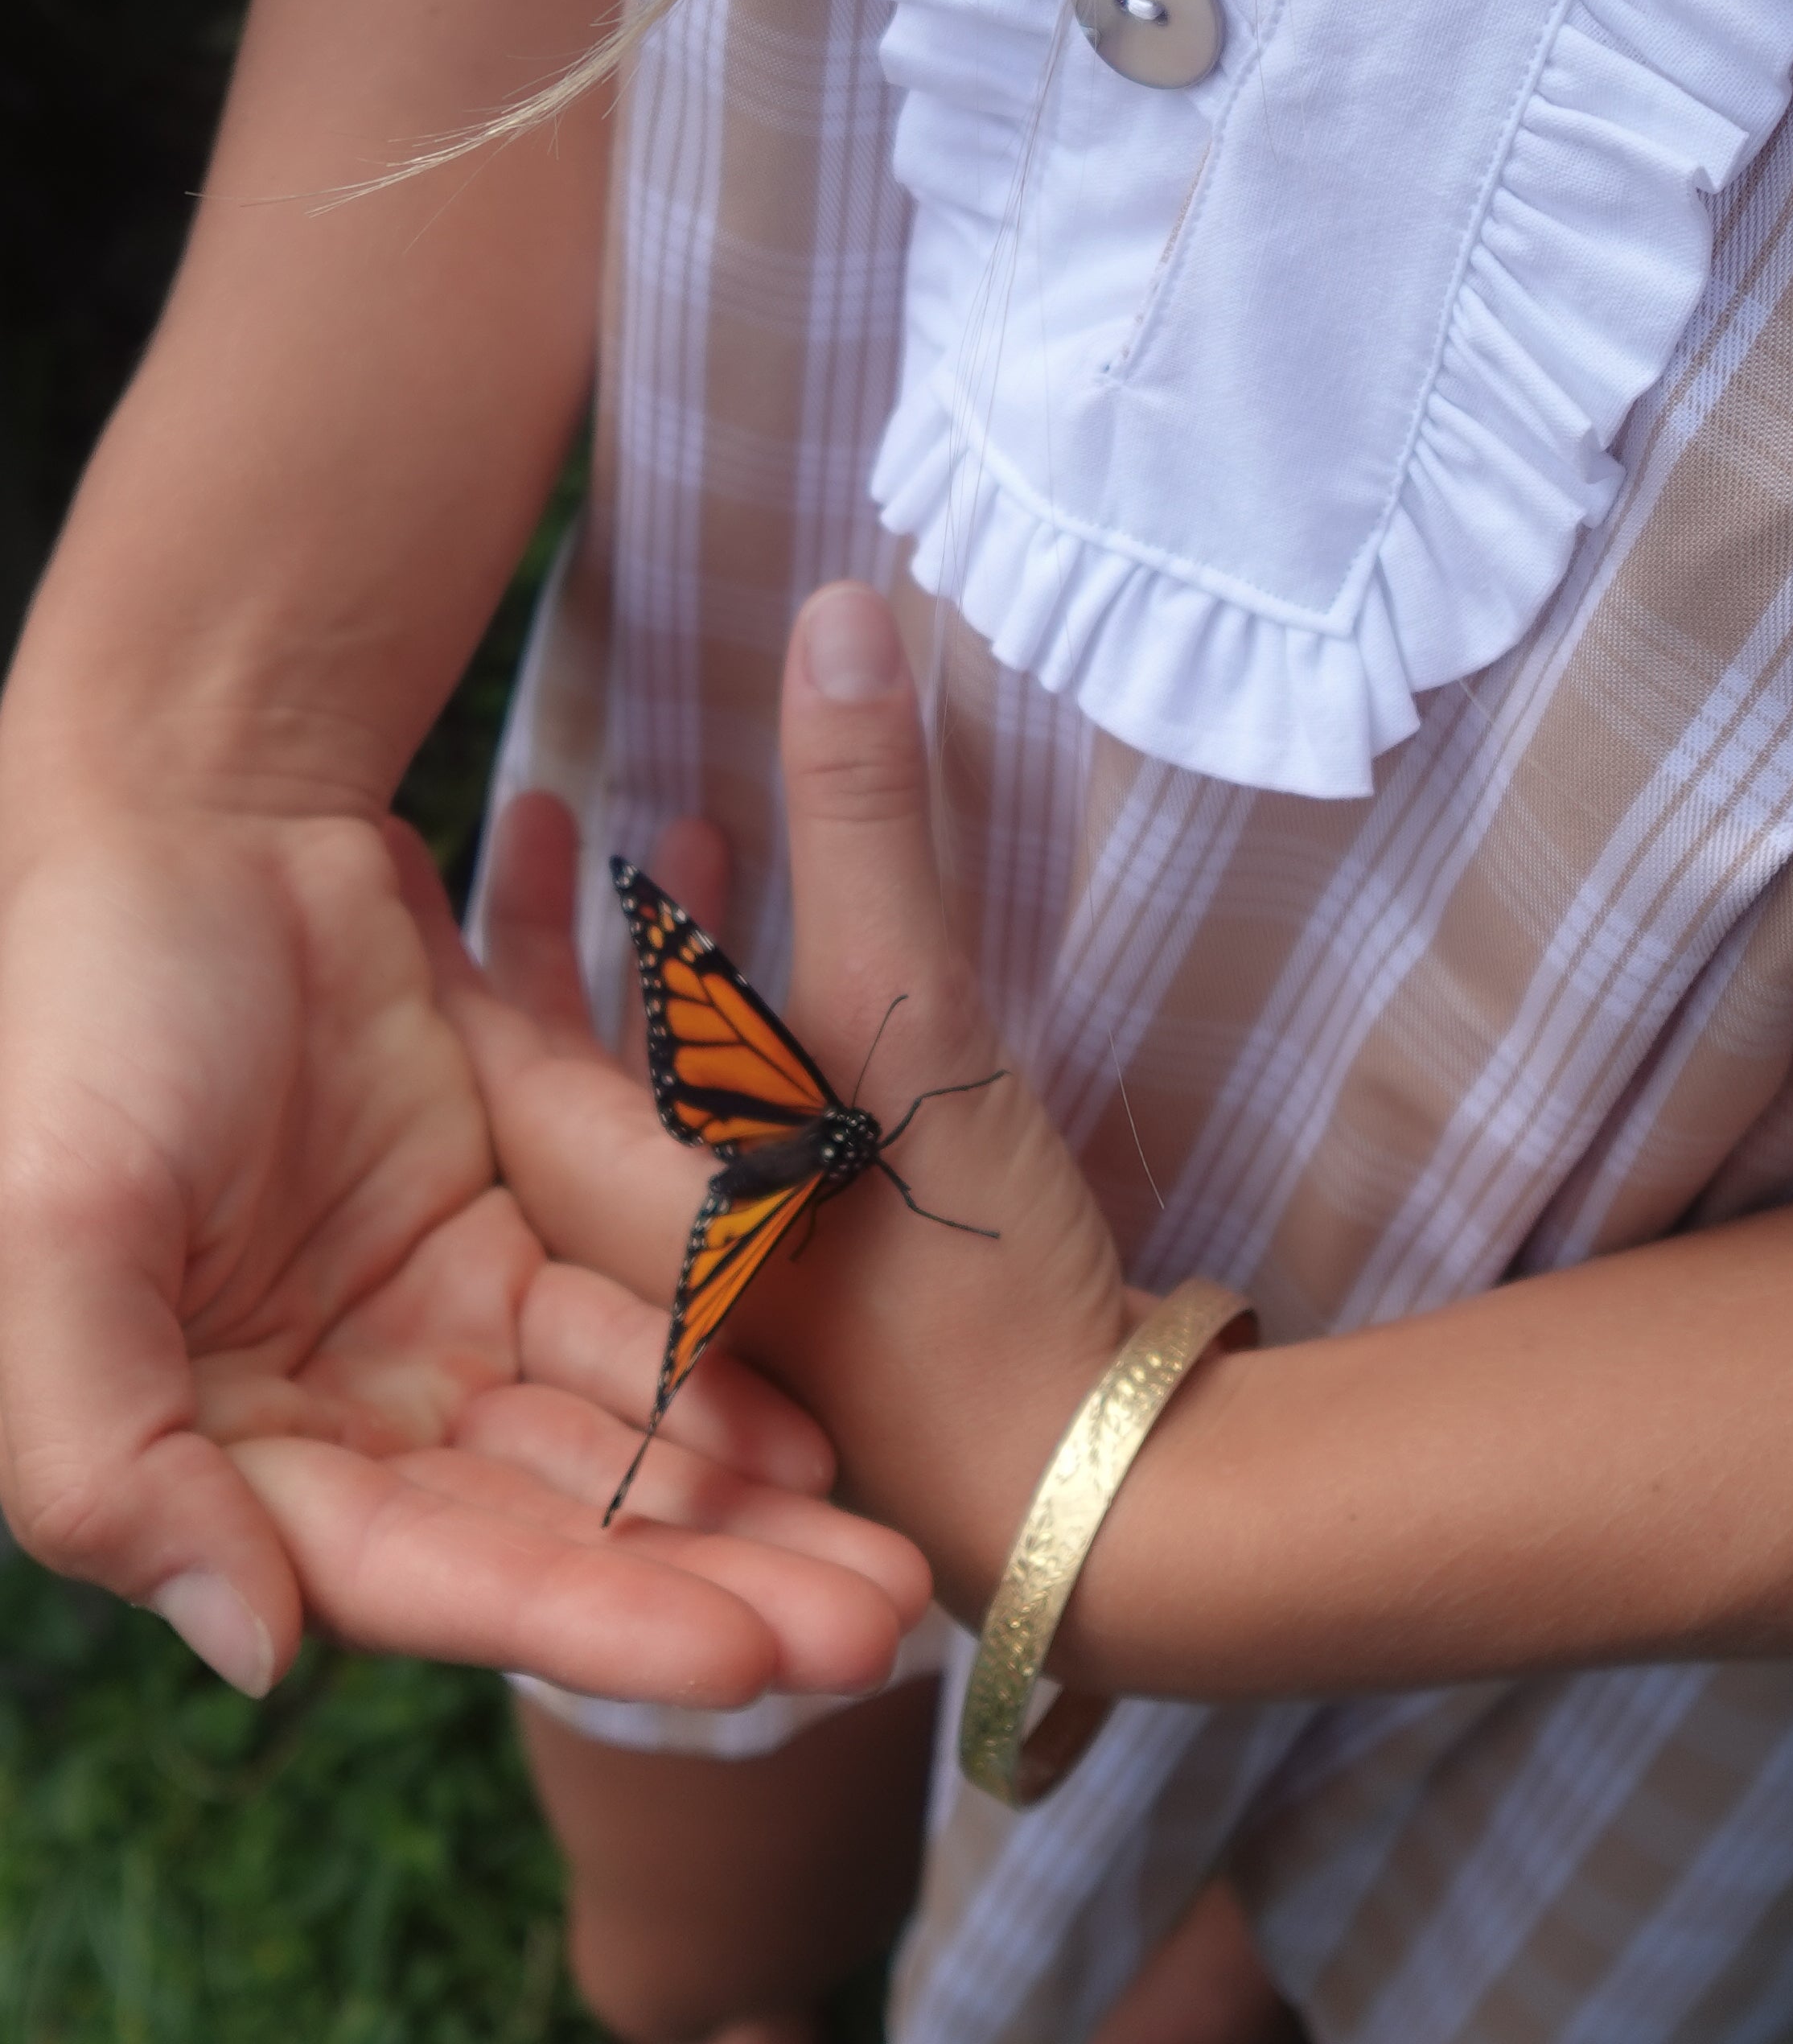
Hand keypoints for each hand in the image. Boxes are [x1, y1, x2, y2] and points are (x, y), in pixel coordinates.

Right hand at [0, 797, 925, 1702]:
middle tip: (875, 1636)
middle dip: (709, 1597)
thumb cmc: (88, 1015)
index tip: (745, 1658)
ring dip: (743, 1512)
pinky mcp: (500, 1229)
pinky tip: (822, 1432)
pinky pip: (626, 1322)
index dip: (587, 1623)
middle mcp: (331, 1418)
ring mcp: (425, 1327)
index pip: (429, 1575)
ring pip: (608, 1448)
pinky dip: (717, 1376)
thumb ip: (107, 1453)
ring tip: (888, 1570)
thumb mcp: (52, 1231)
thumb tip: (261, 1647)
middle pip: (547, 1538)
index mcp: (214, 1451)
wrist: (193, 822)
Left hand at [445, 585, 1134, 1623]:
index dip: (436, 913)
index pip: (474, 1029)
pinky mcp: (794, 1306)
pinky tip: (780, 972)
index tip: (394, 813)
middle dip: (546, 933)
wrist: (1097, 1485)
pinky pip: (714, 1145)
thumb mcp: (909, 1023)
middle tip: (541, 800)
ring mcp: (713, 1284)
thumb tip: (843, 607)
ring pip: (639, 1103)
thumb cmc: (962, 1271)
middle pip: (543, 1068)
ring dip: (654, 979)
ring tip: (692, 837)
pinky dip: (727, 1041)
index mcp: (602, 1189)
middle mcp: (628, 1246)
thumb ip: (866, 820)